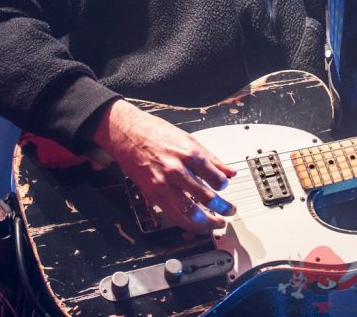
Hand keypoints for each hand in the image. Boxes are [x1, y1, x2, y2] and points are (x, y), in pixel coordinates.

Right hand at [93, 100, 237, 233]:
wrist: (127, 133)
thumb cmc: (156, 133)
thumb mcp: (189, 139)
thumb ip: (212, 159)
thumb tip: (229, 172)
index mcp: (190, 154)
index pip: (216, 179)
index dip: (223, 185)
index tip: (224, 187)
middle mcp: (177, 171)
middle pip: (206, 198)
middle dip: (222, 208)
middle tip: (229, 211)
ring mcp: (163, 185)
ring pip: (189, 213)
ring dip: (206, 223)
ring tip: (216, 224)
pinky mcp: (152, 194)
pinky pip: (172, 215)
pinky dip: (187, 222)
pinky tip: (195, 224)